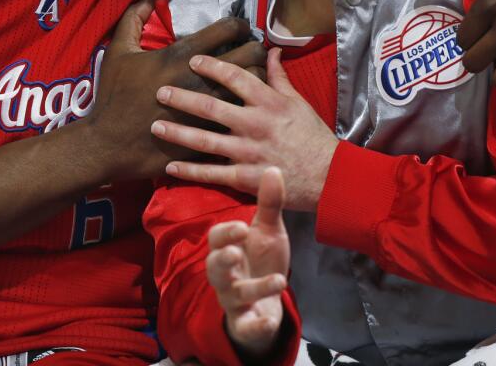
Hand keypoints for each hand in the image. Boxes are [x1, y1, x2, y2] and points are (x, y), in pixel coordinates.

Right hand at [86, 0, 266, 179]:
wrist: (109, 145)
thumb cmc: (112, 96)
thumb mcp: (118, 51)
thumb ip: (134, 18)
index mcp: (181, 55)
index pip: (229, 28)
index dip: (240, 24)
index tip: (241, 29)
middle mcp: (201, 79)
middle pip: (251, 54)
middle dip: (257, 48)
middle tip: (252, 51)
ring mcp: (209, 109)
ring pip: (255, 86)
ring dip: (259, 77)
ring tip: (254, 76)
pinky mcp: (211, 133)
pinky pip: (244, 114)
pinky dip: (248, 107)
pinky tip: (245, 105)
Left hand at [151, 48, 337, 210]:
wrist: (329, 177)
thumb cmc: (312, 136)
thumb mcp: (299, 101)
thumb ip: (279, 77)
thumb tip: (270, 50)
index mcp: (269, 102)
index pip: (235, 77)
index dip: (211, 66)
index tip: (191, 60)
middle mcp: (255, 124)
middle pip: (211, 107)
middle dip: (182, 98)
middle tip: (159, 91)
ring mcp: (249, 152)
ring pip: (205, 141)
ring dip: (177, 133)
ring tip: (155, 126)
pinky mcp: (246, 178)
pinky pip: (212, 174)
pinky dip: (189, 171)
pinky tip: (169, 167)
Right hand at [209, 167, 290, 360]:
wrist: (268, 300)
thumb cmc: (261, 260)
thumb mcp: (268, 231)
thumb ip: (269, 204)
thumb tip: (272, 168)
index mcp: (228, 248)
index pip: (217, 238)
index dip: (226, 234)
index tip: (242, 227)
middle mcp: (225, 274)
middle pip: (215, 267)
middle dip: (223, 260)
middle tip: (235, 253)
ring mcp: (234, 300)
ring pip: (234, 295)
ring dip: (254, 288)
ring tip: (280, 280)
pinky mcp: (246, 323)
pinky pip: (246, 326)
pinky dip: (257, 325)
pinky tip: (269, 321)